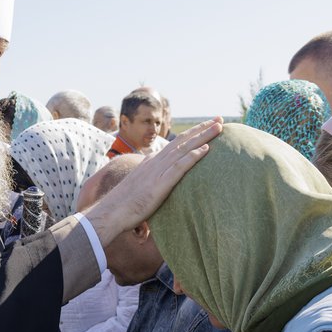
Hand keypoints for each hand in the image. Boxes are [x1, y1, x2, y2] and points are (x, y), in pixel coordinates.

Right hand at [84, 118, 222, 243]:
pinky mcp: (160, 184)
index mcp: (152, 162)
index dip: (192, 134)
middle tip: (219, 119)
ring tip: (219, 127)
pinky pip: (179, 167)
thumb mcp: (139, 187)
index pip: (175, 144)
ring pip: (184, 149)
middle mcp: (156, 162)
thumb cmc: (124, 204)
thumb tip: (154, 177)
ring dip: (203, 136)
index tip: (206, 127)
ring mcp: (158, 172)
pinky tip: (206, 150)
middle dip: (202, 129)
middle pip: (183, 141)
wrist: (111, 212)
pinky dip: (193, 156)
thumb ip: (149, 179)